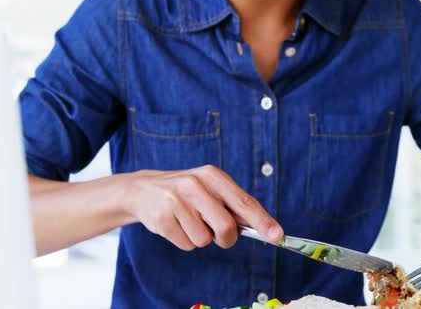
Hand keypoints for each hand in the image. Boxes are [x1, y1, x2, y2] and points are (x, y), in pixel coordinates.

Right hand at [121, 165, 282, 249]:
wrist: (143, 190)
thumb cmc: (187, 193)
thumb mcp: (210, 189)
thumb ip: (234, 205)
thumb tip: (264, 227)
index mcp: (213, 176)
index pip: (244, 202)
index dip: (262, 221)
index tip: (276, 234)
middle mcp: (195, 184)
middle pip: (226, 227)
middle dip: (226, 238)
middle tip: (219, 235)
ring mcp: (176, 201)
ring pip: (204, 240)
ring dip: (201, 238)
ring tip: (189, 222)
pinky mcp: (161, 218)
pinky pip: (186, 244)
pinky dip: (184, 241)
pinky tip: (176, 225)